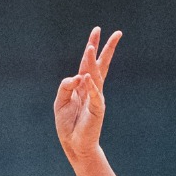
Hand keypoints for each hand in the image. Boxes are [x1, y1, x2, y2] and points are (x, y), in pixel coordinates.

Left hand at [54, 27, 120, 157]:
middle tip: (115, 33)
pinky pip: (94, 96)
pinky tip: (86, 78)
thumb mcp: (60, 102)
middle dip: (107, 49)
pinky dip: (91, 87)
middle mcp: (92, 89)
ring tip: (90, 49)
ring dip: (92, 62)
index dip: (92, 47)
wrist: (74, 144)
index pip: (89, 63)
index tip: (97, 31)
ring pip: (96, 76)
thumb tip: (76, 76)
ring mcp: (96, 98)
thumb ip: (65, 87)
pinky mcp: (97, 110)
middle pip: (100, 64)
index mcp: (83, 85)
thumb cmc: (67, 124)